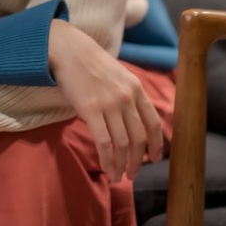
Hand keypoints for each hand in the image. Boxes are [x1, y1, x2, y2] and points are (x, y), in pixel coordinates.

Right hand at [49, 19, 163, 181]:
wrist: (69, 49)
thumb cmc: (92, 63)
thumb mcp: (119, 75)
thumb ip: (129, 95)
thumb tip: (134, 123)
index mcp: (136, 87)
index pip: (153, 123)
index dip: (157, 145)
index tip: (154, 160)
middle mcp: (126, 97)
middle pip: (138, 138)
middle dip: (137, 161)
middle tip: (132, 174)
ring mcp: (109, 103)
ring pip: (122, 144)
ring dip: (121, 165)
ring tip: (118, 176)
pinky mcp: (91, 109)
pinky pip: (104, 142)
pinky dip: (107, 159)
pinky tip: (106, 168)